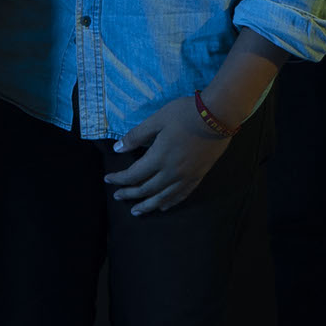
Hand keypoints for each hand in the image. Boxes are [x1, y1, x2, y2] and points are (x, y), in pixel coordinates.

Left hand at [105, 96, 231, 215]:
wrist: (218, 116)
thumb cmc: (184, 114)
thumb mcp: (156, 120)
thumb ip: (136, 136)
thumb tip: (117, 149)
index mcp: (158, 158)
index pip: (133, 175)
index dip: (119, 179)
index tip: (107, 179)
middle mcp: (171, 172)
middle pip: (146, 189)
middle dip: (130, 194)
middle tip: (117, 196)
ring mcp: (186, 176)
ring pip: (163, 198)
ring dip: (148, 205)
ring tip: (136, 211)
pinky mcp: (198, 176)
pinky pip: (182, 195)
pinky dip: (170, 203)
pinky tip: (164, 207)